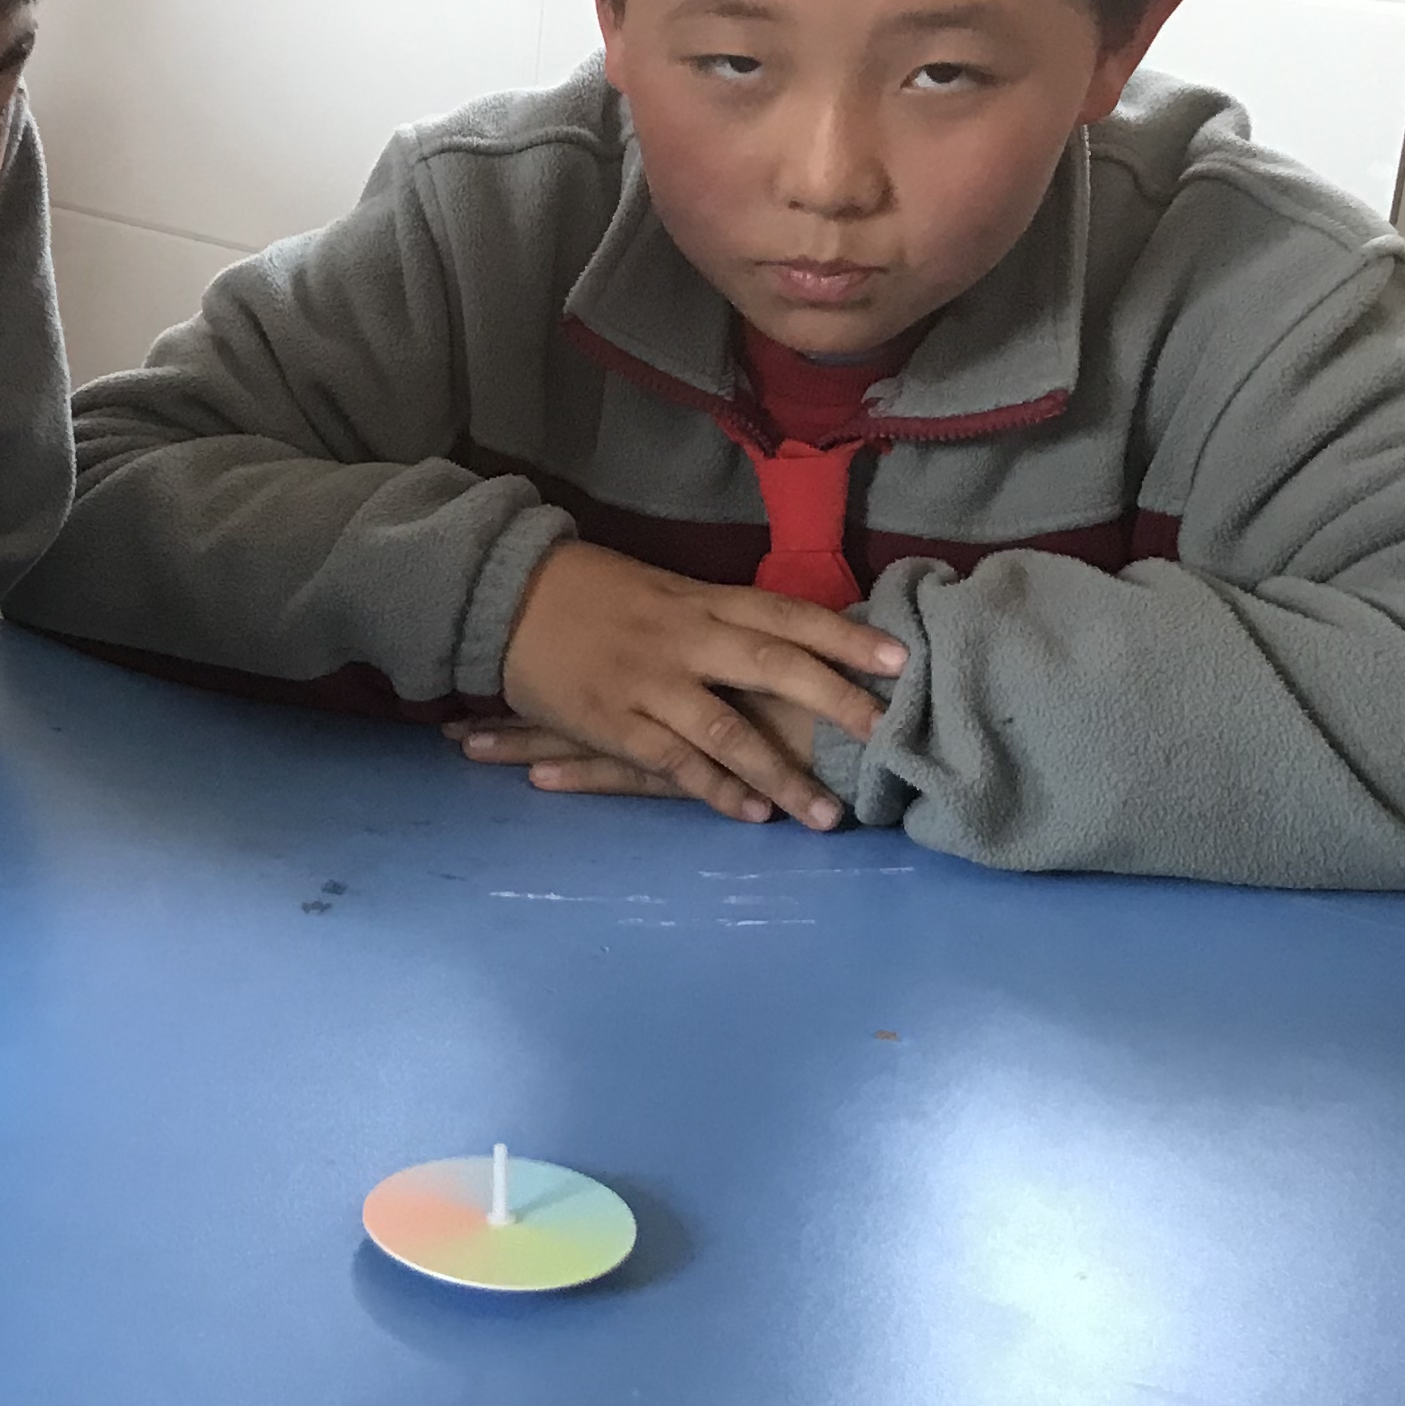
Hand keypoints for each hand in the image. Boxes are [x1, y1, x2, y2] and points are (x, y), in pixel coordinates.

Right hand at [491, 542, 903, 828]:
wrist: (502, 593)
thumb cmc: (588, 590)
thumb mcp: (662, 588)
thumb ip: (718, 617)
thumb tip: (788, 638)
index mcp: (700, 599)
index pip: (787, 614)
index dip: (845, 637)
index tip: (902, 660)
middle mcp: (683, 638)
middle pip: (773, 665)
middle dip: (836, 701)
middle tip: (889, 734)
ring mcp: (648, 682)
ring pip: (727, 730)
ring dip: (782, 775)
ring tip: (828, 817)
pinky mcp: (612, 720)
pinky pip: (672, 763)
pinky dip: (715, 790)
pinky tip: (752, 815)